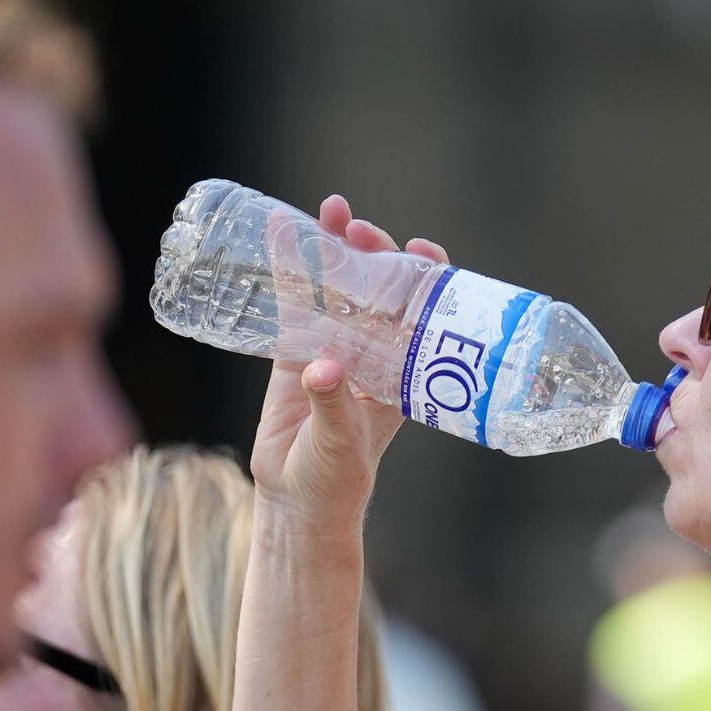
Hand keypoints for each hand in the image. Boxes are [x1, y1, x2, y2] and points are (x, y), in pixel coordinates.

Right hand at [249, 195, 449, 530]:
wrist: (297, 500)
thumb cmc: (335, 478)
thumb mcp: (341, 443)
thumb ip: (332, 405)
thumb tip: (323, 368)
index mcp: (403, 371)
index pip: (424, 313)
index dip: (428, 279)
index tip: (423, 253)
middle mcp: (374, 352)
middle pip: (380, 290)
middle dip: (375, 253)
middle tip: (361, 230)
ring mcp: (335, 347)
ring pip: (339, 287)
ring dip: (336, 249)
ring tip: (331, 210)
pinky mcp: (296, 351)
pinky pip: (295, 301)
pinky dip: (290, 267)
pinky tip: (283, 230)